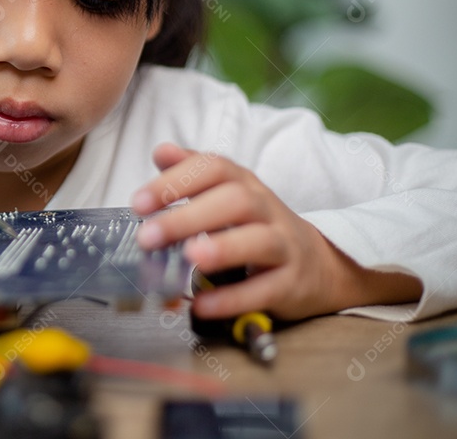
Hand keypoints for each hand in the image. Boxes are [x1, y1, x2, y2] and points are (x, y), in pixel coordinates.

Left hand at [129, 143, 366, 320]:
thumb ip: (193, 173)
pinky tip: (201, 304)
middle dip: (188, 217)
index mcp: (244, 184)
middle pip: (235, 202)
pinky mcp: (291, 284)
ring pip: (259, 241)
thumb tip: (161, 151)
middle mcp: (265, 209)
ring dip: (221, 249)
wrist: (318, 265)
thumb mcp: (227, 193)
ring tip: (187, 258)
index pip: (214, 168)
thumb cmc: (256, 225)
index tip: (139, 202)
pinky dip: (232, 299)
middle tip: (147, 236)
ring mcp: (283, 246)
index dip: (177, 181)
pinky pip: (265, 290)